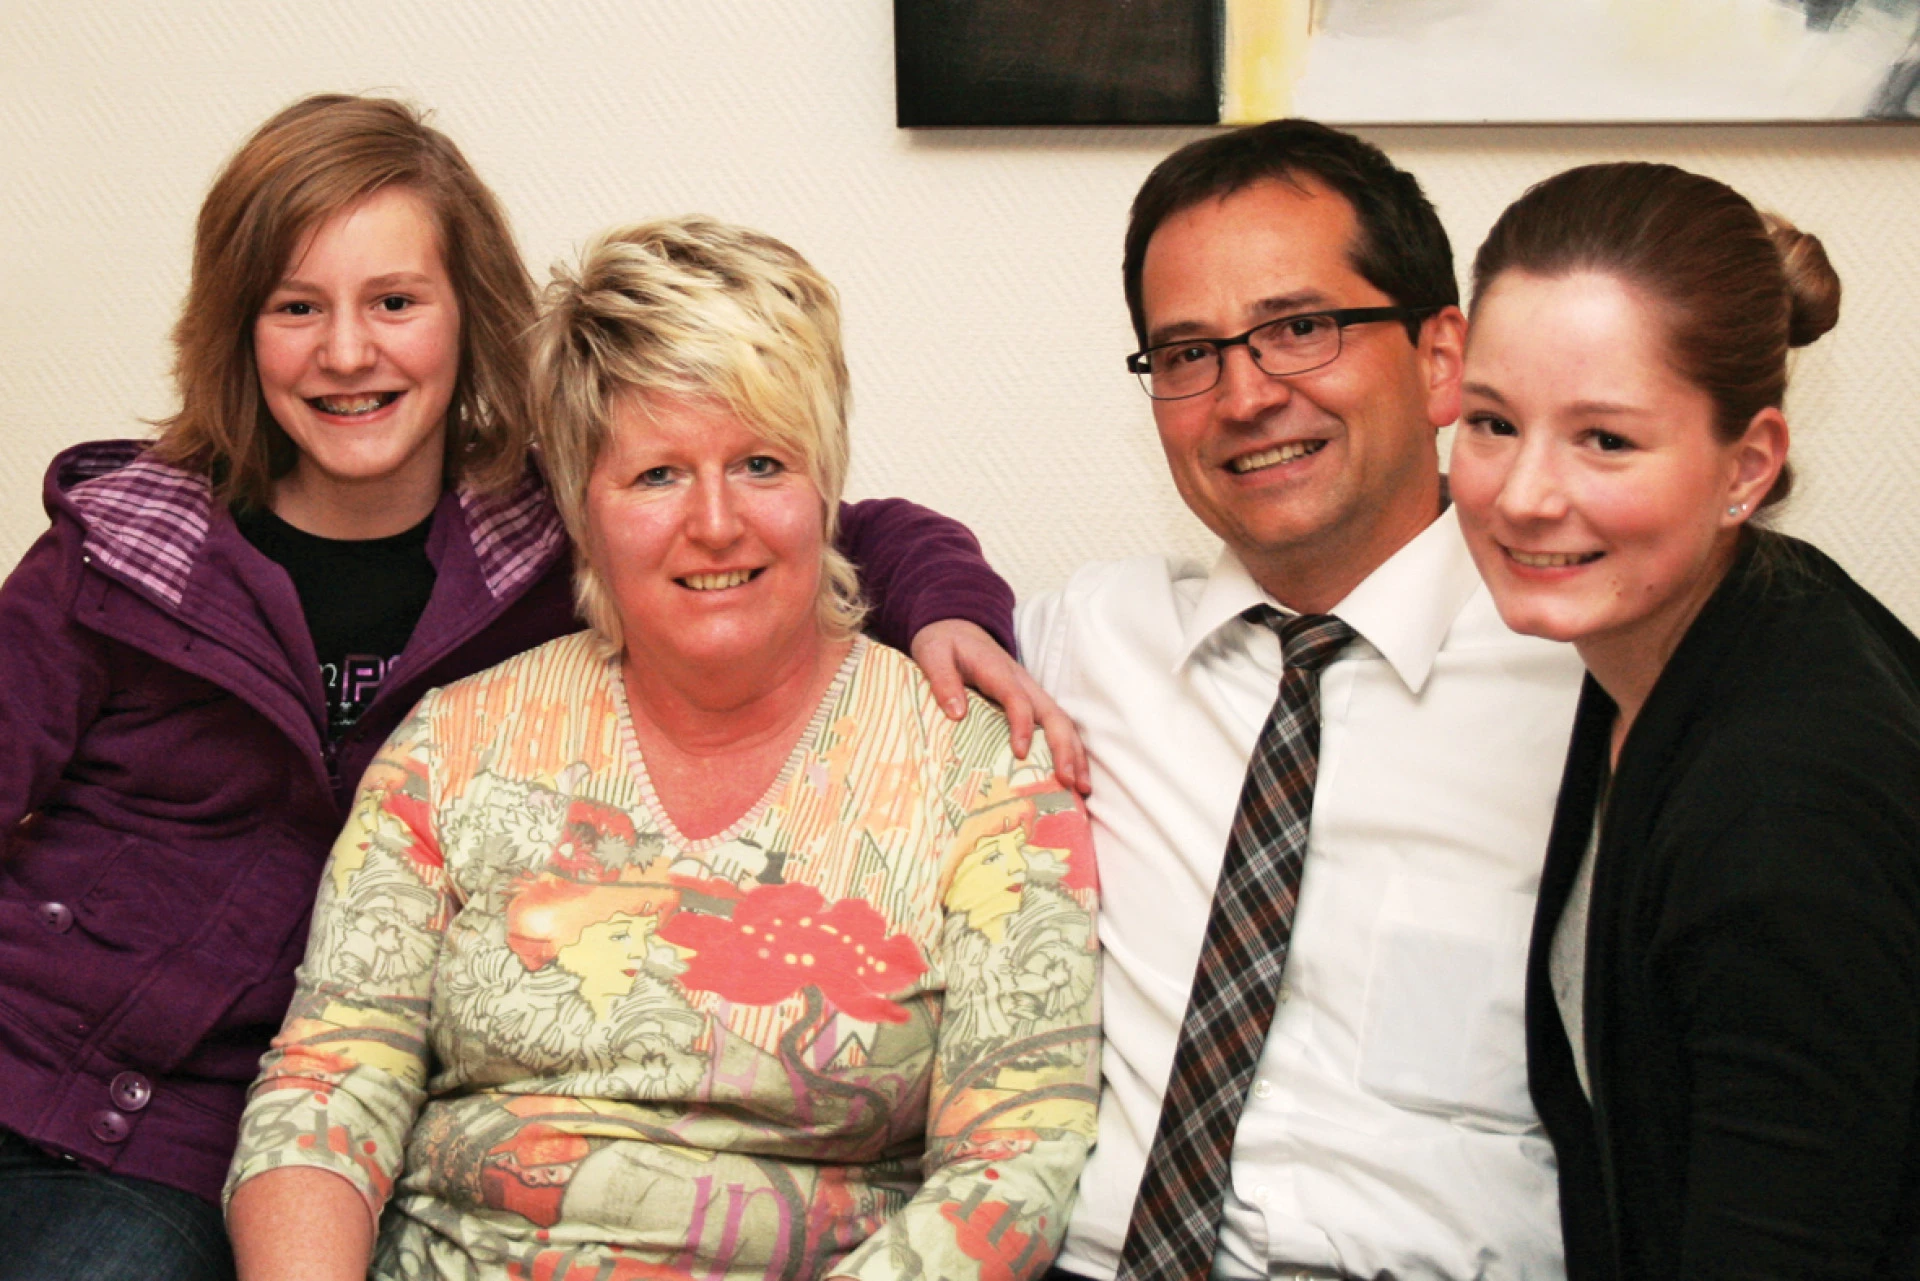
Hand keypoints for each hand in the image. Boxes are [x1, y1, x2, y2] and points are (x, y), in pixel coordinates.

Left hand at [910, 620, 1089, 794]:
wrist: (956, 628)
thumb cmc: (943, 645)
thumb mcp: (932, 655)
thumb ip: (942, 681)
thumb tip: (957, 713)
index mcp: (997, 671)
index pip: (1017, 699)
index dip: (1022, 725)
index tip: (1020, 753)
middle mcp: (1022, 682)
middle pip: (1053, 713)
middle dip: (1064, 748)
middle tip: (1068, 781)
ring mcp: (1031, 692)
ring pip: (1062, 722)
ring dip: (1075, 754)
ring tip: (1082, 788)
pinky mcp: (1032, 702)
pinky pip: (1056, 726)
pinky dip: (1069, 751)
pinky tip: (1073, 777)